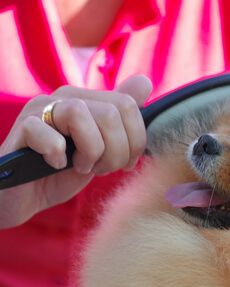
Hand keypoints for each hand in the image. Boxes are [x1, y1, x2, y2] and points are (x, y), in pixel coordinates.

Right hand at [0, 75, 151, 227]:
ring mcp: (39, 111)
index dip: (136, 140)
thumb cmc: (64, 172)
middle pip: (112, 112)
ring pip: (80, 114)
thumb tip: (143, 82)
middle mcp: (64, 98)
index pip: (128, 104)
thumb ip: (122, 118)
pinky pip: (47, 134)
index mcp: (88, 100)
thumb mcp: (102, 148)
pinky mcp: (21, 130)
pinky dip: (58, 154)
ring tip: (81, 166)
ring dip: (91, 151)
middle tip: (102, 168)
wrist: (25, 196)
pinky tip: (57, 165)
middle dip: (117, 151)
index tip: (126, 163)